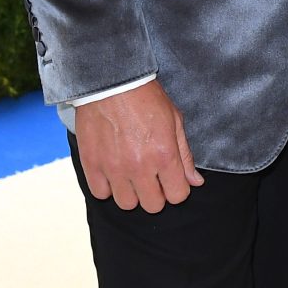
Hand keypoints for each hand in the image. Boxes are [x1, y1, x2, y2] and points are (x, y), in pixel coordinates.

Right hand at [74, 79, 203, 211]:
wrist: (111, 81)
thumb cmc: (146, 98)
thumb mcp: (174, 121)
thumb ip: (185, 156)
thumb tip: (195, 182)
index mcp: (164, 155)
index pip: (178, 196)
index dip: (177, 189)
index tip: (171, 179)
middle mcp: (140, 166)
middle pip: (153, 206)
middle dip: (156, 195)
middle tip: (152, 178)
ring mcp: (114, 167)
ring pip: (127, 204)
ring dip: (131, 193)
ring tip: (131, 175)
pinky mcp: (92, 164)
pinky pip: (101, 193)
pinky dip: (107, 187)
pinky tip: (112, 171)